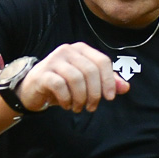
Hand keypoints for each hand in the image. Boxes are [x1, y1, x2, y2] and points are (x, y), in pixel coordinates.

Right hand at [17, 42, 131, 112]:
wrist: (33, 89)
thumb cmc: (63, 84)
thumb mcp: (87, 83)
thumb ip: (106, 82)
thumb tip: (125, 88)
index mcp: (81, 49)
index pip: (102, 61)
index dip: (109, 81)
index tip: (109, 98)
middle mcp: (67, 50)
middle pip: (90, 71)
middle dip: (94, 93)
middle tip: (92, 107)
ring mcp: (53, 60)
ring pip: (76, 78)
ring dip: (80, 98)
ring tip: (78, 107)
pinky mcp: (42, 73)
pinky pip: (60, 85)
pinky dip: (66, 99)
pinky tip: (66, 105)